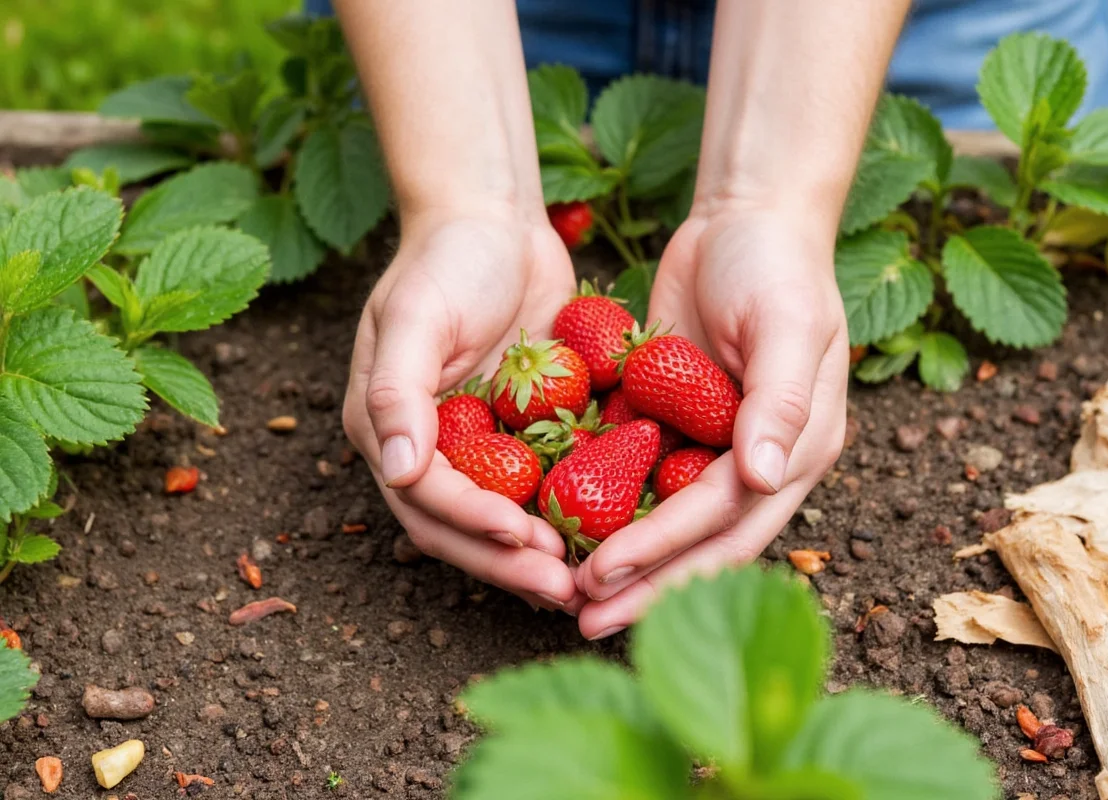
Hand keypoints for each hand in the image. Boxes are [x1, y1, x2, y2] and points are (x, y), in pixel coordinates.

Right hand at [343, 209, 582, 610]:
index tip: (522, 537)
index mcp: (391, 430)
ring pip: (510, 518)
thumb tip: (396, 468)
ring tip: (592, 582)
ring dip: (545, 553)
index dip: (473, 525)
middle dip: (513, 561)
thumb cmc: (447, 257)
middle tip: (566, 589)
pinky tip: (618, 534)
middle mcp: (433, 450)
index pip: (427, 499)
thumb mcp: (415, 315)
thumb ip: (397, 391)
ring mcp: (483, 446)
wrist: (498, 220)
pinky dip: (578, 512)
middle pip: (467, 528)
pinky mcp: (528, 434)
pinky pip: (550, 483)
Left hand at [575, 208, 849, 637]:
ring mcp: (714, 444)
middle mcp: (757, 461)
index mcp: (795, 450)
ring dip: (620, 555)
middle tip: (579, 617)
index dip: (666, 553)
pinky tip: (557, 526)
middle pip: (695, 540)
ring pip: (663, 518)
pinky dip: (604, 502)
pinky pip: (638, 473)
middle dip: (641, 582)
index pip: (724, 518)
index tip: (604, 578)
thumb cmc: (776, 264)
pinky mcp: (676, 422)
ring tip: (565, 592)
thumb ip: (781, 399)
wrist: (744, 217)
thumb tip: (763, 477)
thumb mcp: (789, 323)